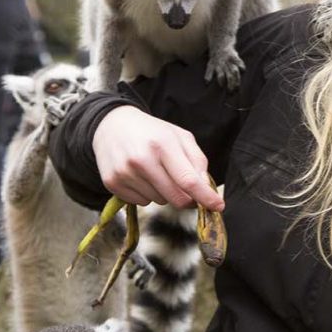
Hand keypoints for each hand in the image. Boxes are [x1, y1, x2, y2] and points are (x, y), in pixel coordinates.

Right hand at [92, 105, 223, 210]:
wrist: (112, 125)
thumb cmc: (152, 132)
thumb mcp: (180, 137)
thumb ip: (197, 161)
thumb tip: (206, 188)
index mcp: (162, 144)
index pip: (188, 180)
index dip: (206, 197)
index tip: (218, 206)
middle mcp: (141, 160)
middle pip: (176, 198)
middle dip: (188, 198)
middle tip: (187, 188)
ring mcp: (124, 173)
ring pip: (159, 202)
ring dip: (165, 193)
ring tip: (156, 172)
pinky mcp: (112, 183)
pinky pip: (141, 203)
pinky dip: (147, 194)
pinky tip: (142, 176)